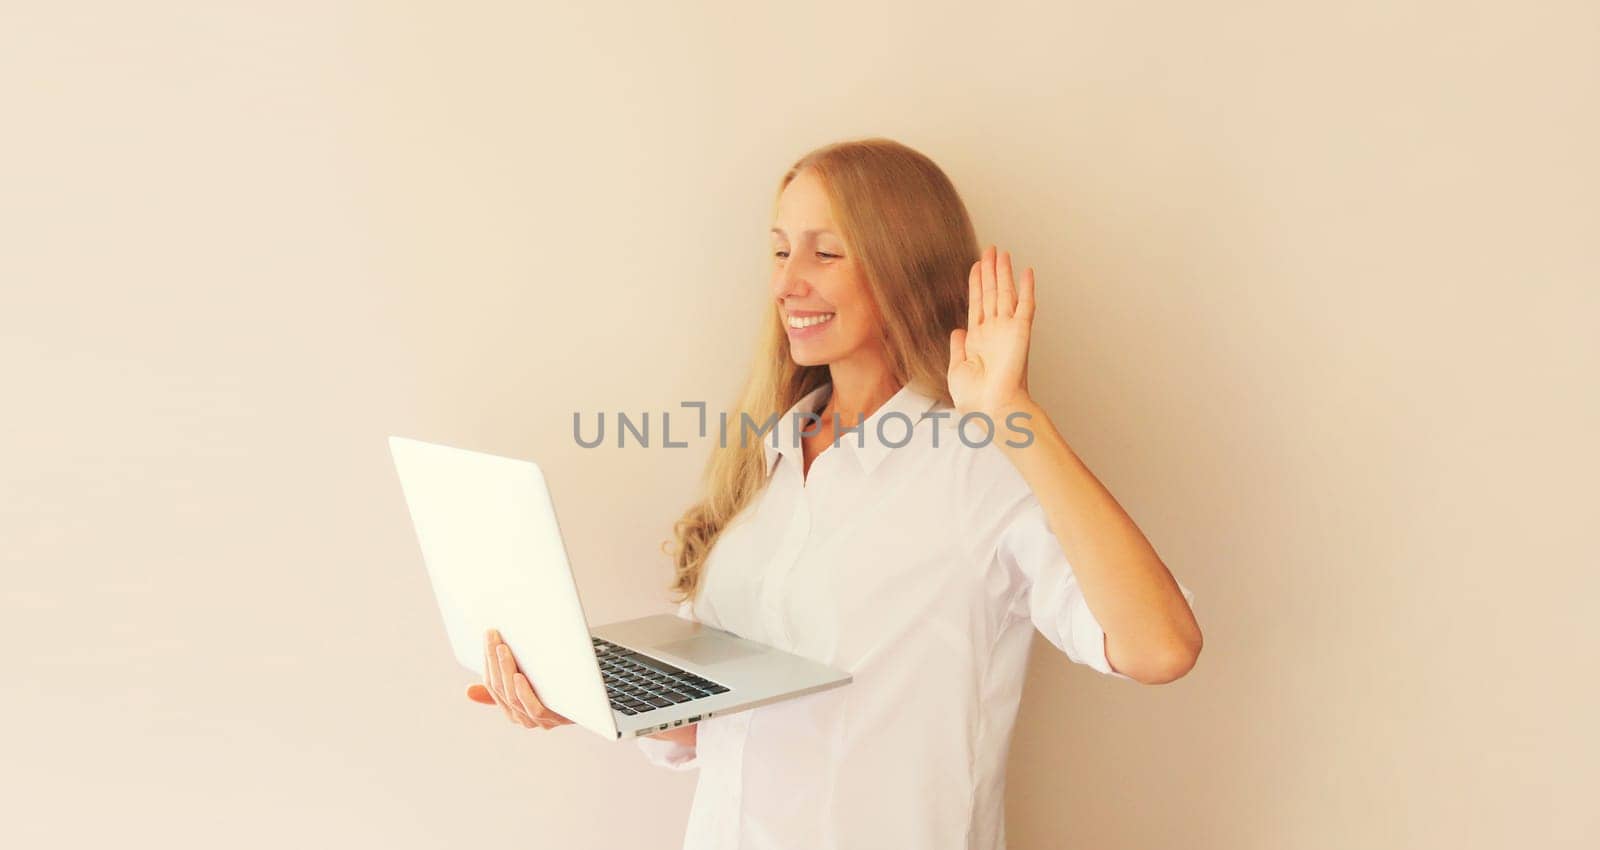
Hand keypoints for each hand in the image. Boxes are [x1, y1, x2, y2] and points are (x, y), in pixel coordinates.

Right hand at [465, 628, 572, 729]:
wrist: (596, 699)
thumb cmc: (560, 686)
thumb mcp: (529, 681)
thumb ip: (504, 684)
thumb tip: (468, 692)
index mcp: (513, 709)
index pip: (492, 686)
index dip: (487, 661)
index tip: (487, 637)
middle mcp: (522, 718)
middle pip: (501, 689)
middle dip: (494, 661)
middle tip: (493, 636)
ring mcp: (538, 720)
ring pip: (513, 697)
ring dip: (506, 670)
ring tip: (503, 649)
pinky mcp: (555, 719)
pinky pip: (533, 708)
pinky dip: (524, 692)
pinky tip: (519, 676)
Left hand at [948, 244, 1035, 416]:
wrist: (990, 407)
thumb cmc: (975, 397)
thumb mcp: (956, 368)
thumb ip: (957, 347)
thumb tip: (957, 330)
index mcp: (977, 339)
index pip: (977, 304)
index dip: (976, 283)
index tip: (976, 266)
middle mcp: (993, 331)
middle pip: (991, 293)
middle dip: (990, 271)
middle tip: (990, 249)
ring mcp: (1007, 330)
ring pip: (1005, 293)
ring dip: (1003, 272)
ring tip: (1001, 252)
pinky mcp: (1020, 332)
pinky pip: (1025, 305)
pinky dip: (1027, 288)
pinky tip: (1026, 272)